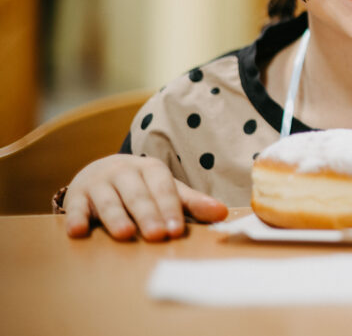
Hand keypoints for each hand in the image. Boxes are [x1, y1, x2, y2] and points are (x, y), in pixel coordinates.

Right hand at [64, 155, 227, 240]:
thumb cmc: (142, 187)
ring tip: (124, 234)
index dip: (170, 208)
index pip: (163, 187)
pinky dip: (75, 218)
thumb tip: (224, 213)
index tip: (176, 230)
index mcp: (151, 169)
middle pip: (137, 195)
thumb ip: (192, 203)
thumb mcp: (166, 191)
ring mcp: (98, 182)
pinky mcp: (76, 195)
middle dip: (148, 215)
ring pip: (108, 200)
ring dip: (115, 216)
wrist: (101, 173)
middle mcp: (124, 172)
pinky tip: (78, 231)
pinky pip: (74, 207)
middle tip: (157, 235)